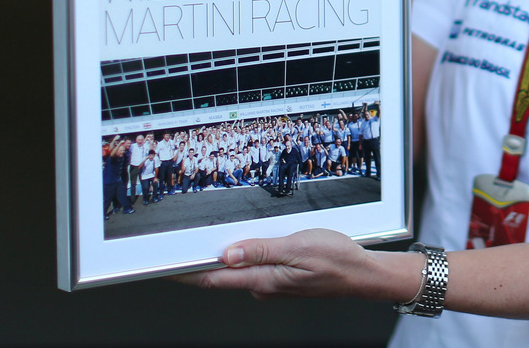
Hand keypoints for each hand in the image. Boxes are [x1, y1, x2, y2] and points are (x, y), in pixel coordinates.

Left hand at [173, 228, 408, 301]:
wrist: (363, 274)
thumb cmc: (337, 260)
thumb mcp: (299, 246)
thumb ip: (262, 250)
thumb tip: (228, 254)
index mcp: (264, 280)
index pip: (215, 278)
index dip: (187, 273)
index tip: (164, 266)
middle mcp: (264, 286)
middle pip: (222, 276)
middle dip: (199, 264)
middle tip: (178, 248)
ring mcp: (273, 284)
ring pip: (239, 271)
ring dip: (222, 260)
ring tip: (207, 242)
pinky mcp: (282, 279)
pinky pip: (255, 268)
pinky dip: (244, 258)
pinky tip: (245, 245)